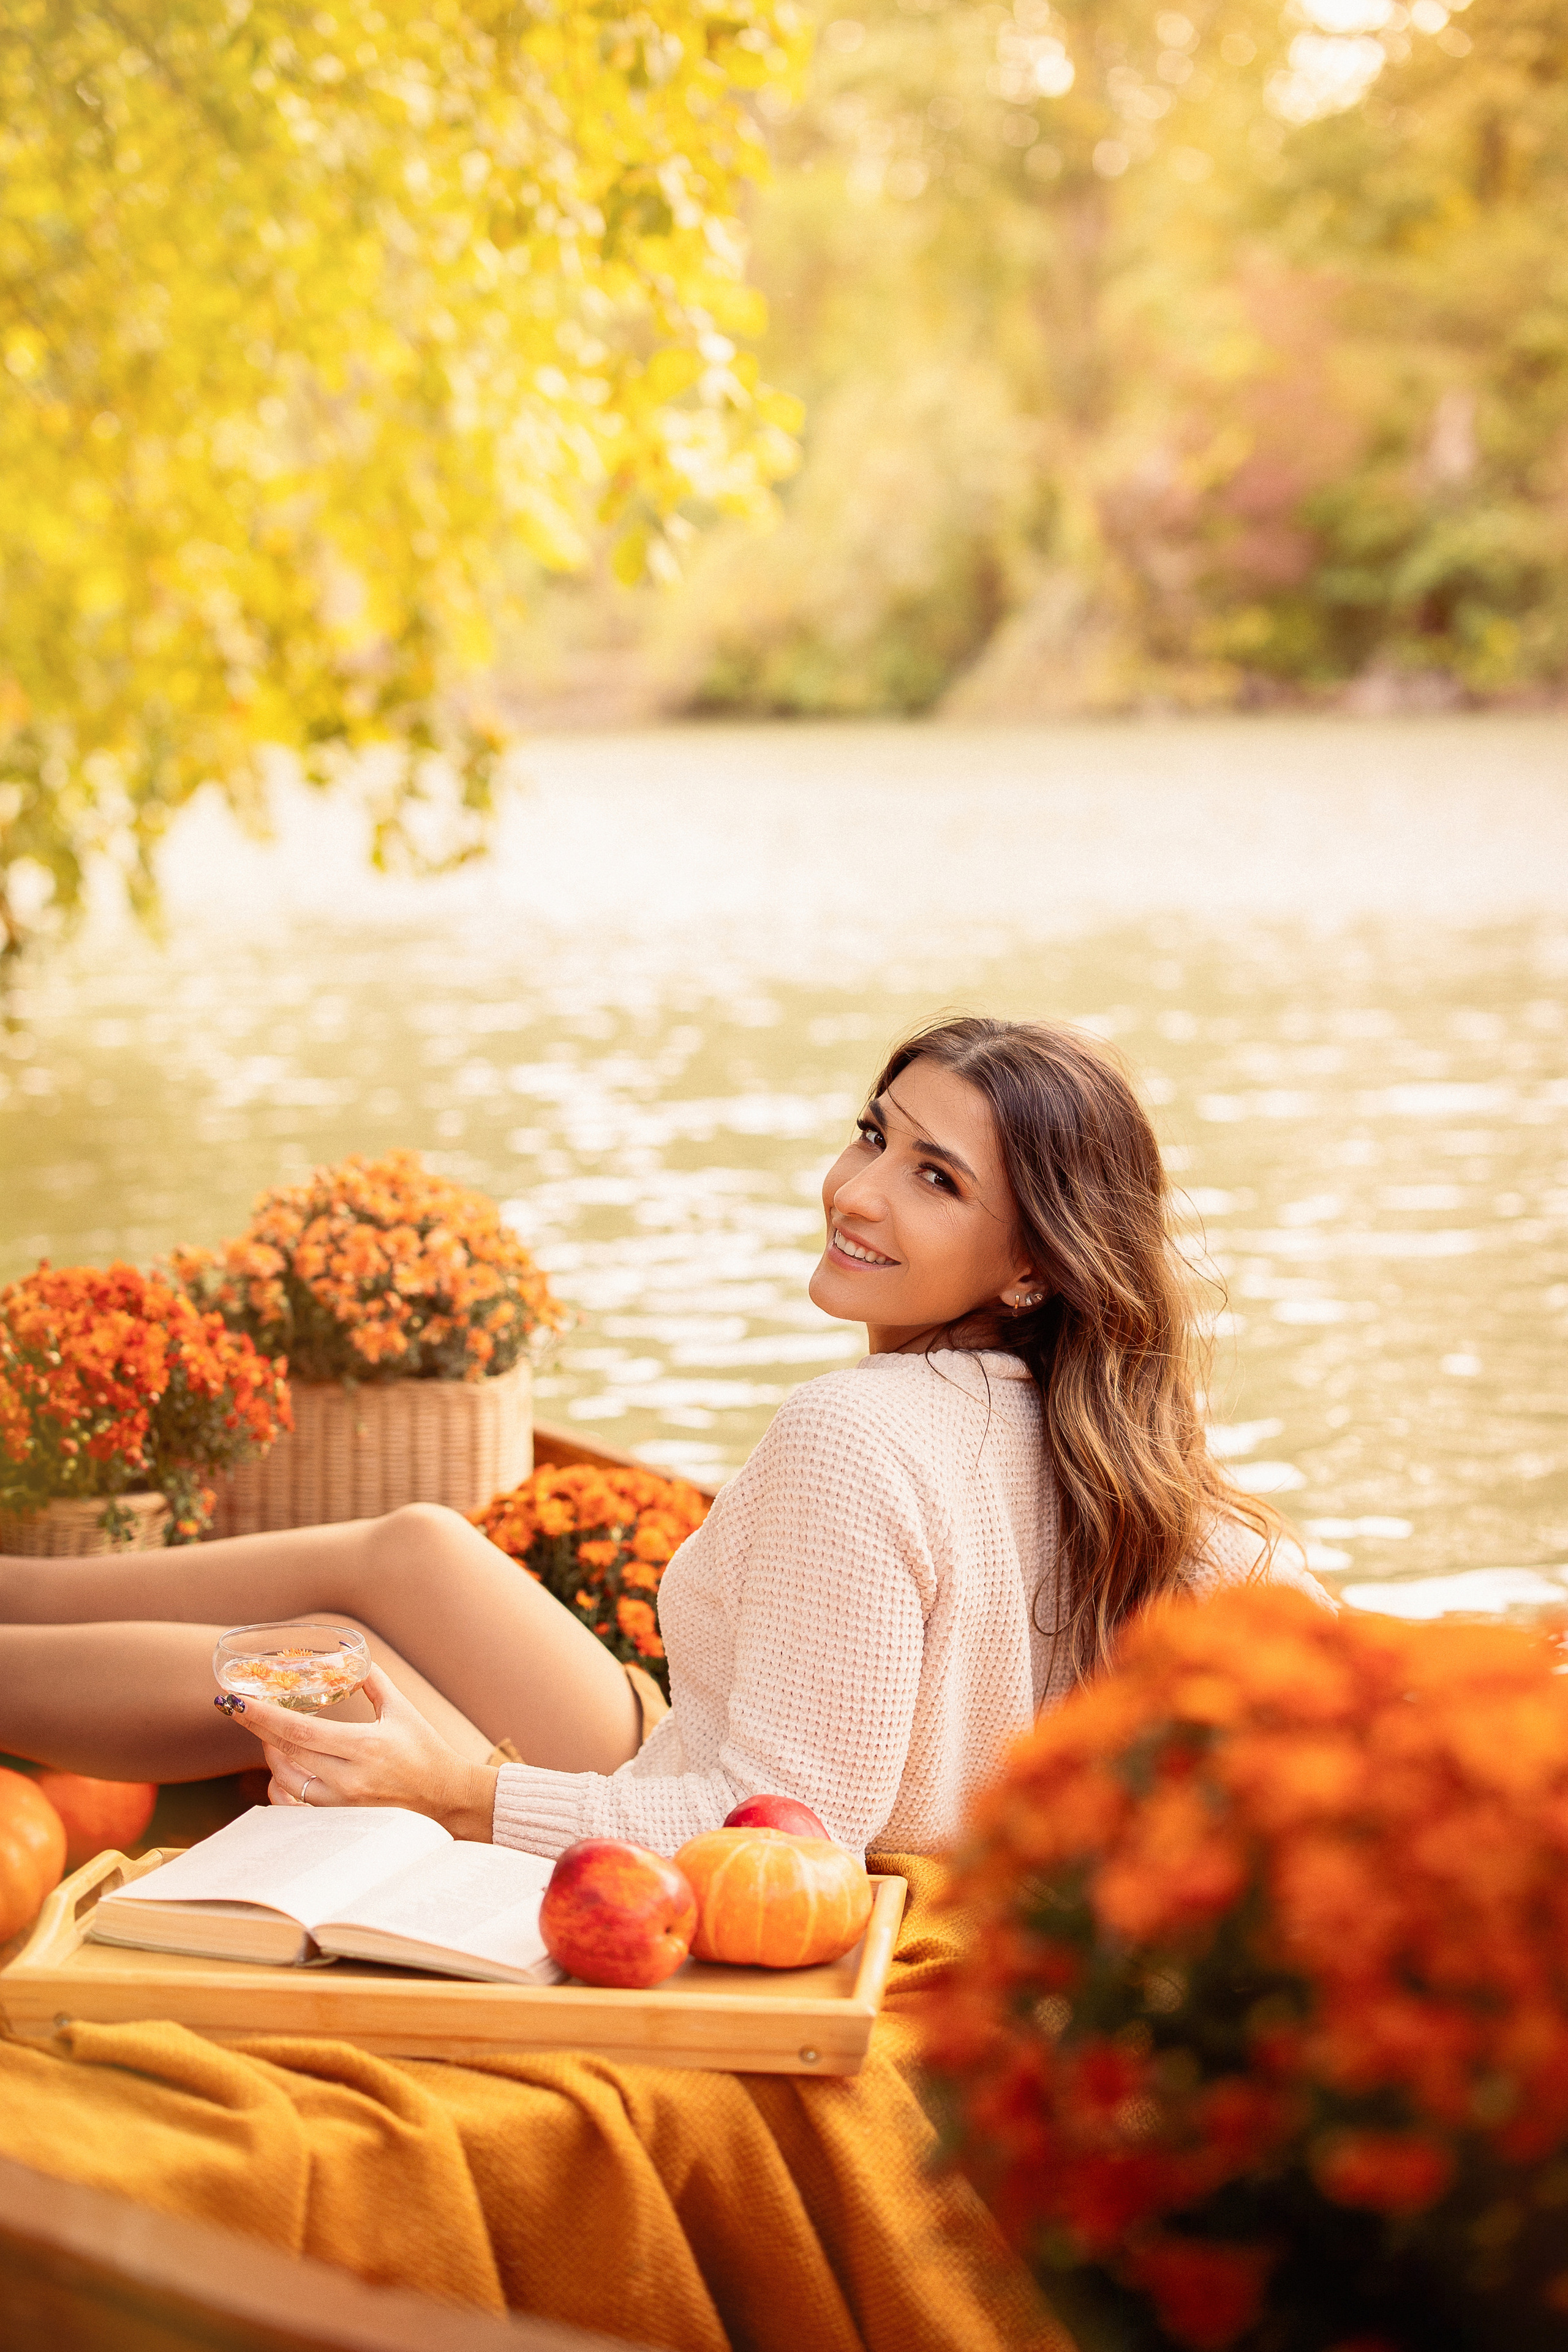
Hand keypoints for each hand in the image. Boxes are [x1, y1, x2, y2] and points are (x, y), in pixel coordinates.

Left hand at [223, 1664, 498, 1839]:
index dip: (263, 1716)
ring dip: (271, 1756)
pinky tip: (284, 1770)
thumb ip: (372, 1681)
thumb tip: (348, 1656)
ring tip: (271, 1737)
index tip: (238, 1701)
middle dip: (258, 1730)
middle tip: (242, 1710)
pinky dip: (281, 1787)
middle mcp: (347, 1780)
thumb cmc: (425, 1751)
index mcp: (363, 1747)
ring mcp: (341, 1805)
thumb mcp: (402, 1710)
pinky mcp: (338, 1820)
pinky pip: (293, 1806)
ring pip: (284, 1781)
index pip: (299, 1730)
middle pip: (284, 1754)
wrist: (445, 1797)